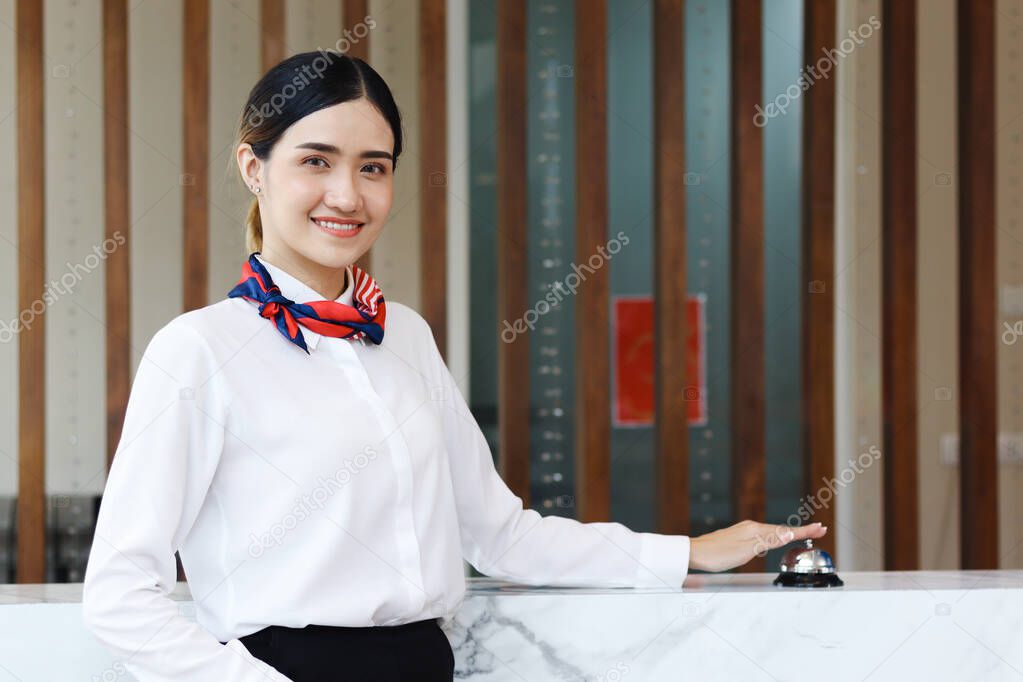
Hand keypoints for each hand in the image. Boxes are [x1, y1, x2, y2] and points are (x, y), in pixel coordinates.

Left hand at [688, 520, 828, 572]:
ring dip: (789, 533)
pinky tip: (774, 538)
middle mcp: (751, 528)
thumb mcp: (746, 551)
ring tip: (802, 534)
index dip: (803, 531)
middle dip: (800, 530)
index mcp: (755, 530)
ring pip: (772, 532)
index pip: (784, 531)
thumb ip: (768, 542)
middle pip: (781, 529)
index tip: (820, 528)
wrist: (694, 553)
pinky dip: (775, 536)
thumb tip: (788, 533)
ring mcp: (744, 531)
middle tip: (819, 529)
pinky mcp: (739, 536)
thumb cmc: (718, 555)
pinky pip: (763, 535)